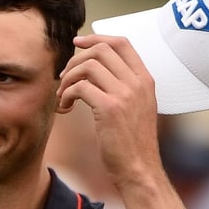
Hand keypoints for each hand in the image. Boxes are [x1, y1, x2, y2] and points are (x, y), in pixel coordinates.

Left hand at [56, 35, 160, 188]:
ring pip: (88, 65)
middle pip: (101, 50)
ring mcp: (125, 94)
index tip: (77, 44)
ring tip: (63, 94)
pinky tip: (65, 107)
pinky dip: (66, 94)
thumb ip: (124, 86)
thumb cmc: (133, 143)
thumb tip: (97, 68)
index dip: (96, 38)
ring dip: (68, 77)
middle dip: (76, 59)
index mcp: (145, 79)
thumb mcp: (137, 107)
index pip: (121, 43)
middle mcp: (137, 83)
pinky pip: (80, 87)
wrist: (140, 170)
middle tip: (64, 76)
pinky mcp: (110, 109)